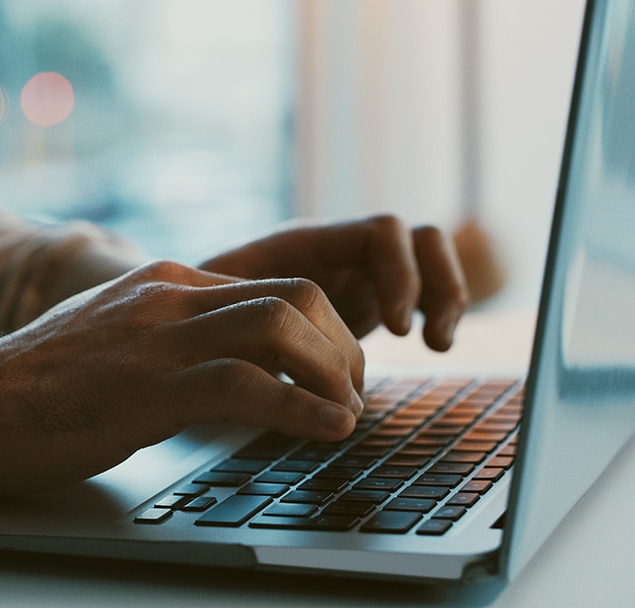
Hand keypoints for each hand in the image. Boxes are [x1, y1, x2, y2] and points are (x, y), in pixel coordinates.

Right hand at [0, 261, 363, 494]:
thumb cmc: (44, 385)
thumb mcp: (119, 337)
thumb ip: (173, 334)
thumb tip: (233, 360)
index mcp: (167, 282)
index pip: (276, 285)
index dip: (325, 330)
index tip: (338, 373)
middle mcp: (169, 297)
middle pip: (295, 295)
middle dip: (342, 346)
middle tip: (351, 394)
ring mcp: (157, 338)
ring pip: (281, 327)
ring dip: (333, 373)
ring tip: (347, 413)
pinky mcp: (147, 388)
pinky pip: (247, 385)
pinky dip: (301, 408)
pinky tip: (327, 430)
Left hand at [199, 215, 469, 350]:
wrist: (188, 315)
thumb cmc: (194, 308)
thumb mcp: (215, 307)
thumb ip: (242, 311)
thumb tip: (259, 336)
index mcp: (307, 243)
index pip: (380, 232)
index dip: (399, 274)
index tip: (397, 328)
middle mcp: (340, 250)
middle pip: (418, 238)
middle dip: (436, 284)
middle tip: (423, 340)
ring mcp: (356, 272)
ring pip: (427, 260)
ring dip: (446, 296)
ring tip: (437, 344)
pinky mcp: (365, 300)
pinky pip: (421, 291)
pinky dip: (435, 312)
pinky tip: (430, 346)